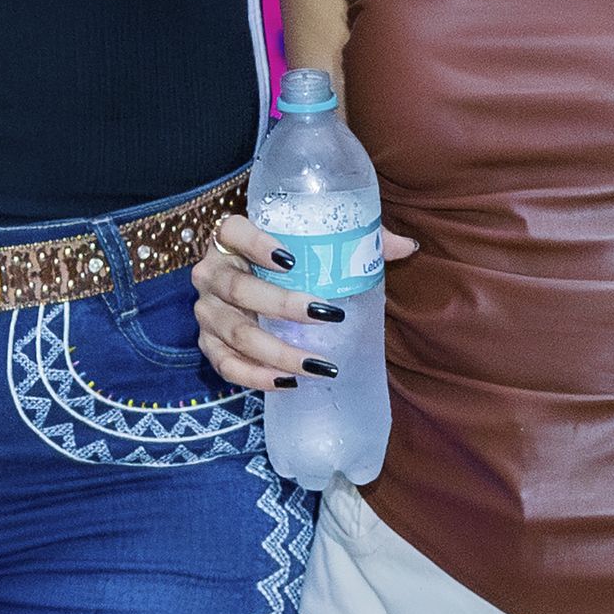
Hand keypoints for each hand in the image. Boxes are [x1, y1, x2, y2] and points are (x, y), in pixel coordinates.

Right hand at [189, 211, 415, 391]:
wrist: (247, 280)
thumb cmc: (285, 257)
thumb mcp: (310, 242)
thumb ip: (355, 238)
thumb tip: (407, 247)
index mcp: (230, 238)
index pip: (232, 230)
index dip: (256, 244)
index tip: (292, 260)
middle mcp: (211, 272)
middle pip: (238, 288)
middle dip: (283, 305)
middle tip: (327, 315)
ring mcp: (206, 310)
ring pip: (236, 334)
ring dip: (277, 352)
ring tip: (319, 365)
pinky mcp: (208, 342)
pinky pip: (226, 365)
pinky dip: (255, 377)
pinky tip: (287, 383)